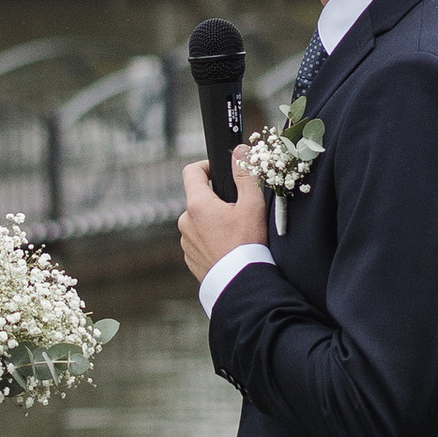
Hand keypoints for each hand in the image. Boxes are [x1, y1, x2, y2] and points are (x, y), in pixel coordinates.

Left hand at [179, 147, 266, 283]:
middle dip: (216, 201)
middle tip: (239, 211)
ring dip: (213, 222)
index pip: (192, 172)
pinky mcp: (190, 259)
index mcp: (197, 205)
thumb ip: (245, 176)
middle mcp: (185, 222)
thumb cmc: (247, 245)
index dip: (206, 166)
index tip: (220, 172)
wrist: (241, 285)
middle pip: (199, 199)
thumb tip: (240, 151)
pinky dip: (211, 241)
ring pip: (199, 222)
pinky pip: (199, 242)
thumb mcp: (252, 206)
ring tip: (236, 234)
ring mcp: (185, 242)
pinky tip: (228, 249)